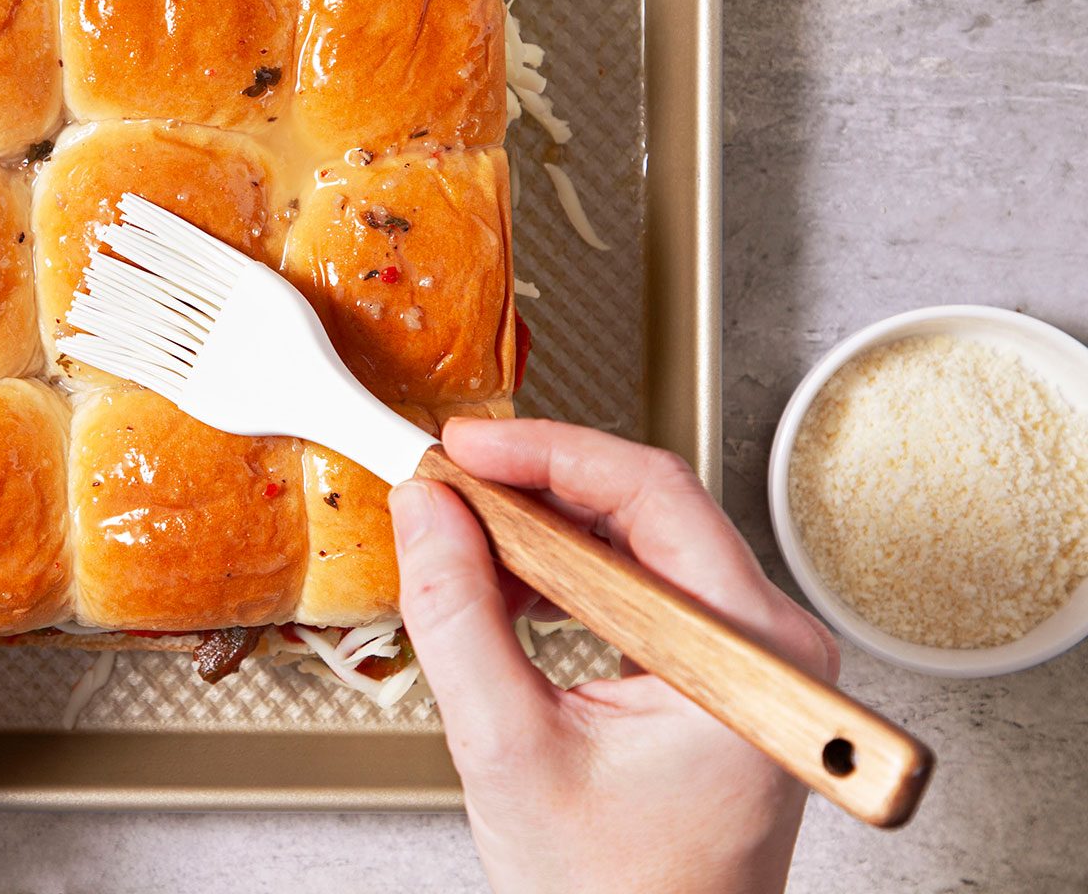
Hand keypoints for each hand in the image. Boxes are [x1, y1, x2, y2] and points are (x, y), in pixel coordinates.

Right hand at [391, 419, 838, 893]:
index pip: (650, 493)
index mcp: (751, 655)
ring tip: (464, 535)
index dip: (545, 454)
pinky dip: (566, 573)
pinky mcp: (718, 672)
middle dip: (536, 486)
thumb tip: (426, 512)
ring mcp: (750, 657)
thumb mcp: (509, 751)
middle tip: (450, 481)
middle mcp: (770, 643)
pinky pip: (640, 584)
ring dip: (544, 530)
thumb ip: (457, 618)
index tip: (466, 446)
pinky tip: (505, 585)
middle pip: (649, 506)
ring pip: (638, 540)